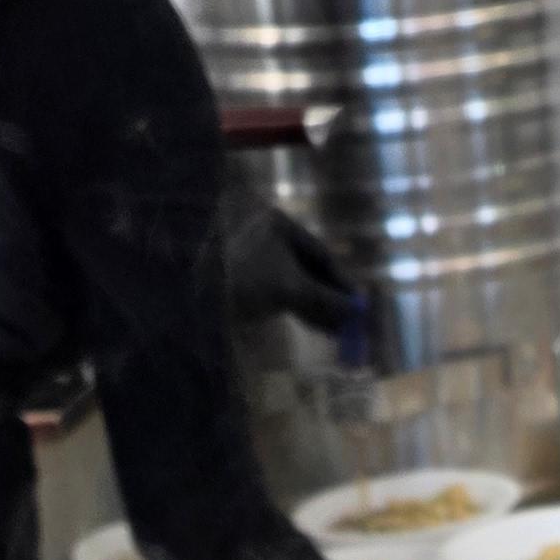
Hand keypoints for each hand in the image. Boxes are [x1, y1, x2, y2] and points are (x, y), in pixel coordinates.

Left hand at [225, 198, 362, 335]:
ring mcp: (261, 261)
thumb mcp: (292, 290)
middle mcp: (271, 239)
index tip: (358, 303)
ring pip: (300, 287)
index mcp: (278, 225)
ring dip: (320, 311)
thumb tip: (355, 310)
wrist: (201, 301)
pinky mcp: (253, 284)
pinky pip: (286, 297)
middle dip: (333, 300)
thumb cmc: (245, 283)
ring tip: (340, 334)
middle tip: (353, 322)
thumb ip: (326, 299)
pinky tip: (322, 330)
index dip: (342, 281)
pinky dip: (304, 313)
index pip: (320, 254)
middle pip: (312, 272)